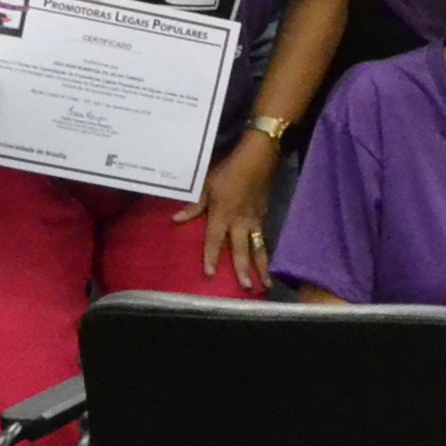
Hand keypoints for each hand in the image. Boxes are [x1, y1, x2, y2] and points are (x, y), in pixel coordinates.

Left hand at [179, 134, 277, 286]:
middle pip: (242, 249)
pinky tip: (269, 263)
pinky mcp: (265, 217)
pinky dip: (267, 251)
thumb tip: (175, 219)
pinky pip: (265, 238)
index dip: (211, 256)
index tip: (210, 274)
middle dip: (244, 269)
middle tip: (246, 287)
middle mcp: (240, 221)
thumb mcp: (206, 185)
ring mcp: (255, 220)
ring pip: (259, 247)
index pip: (215, 240)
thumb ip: (194, 205)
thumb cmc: (229, 171)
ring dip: (262, 266)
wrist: (258, 158)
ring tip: (267, 283)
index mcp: (223, 214)